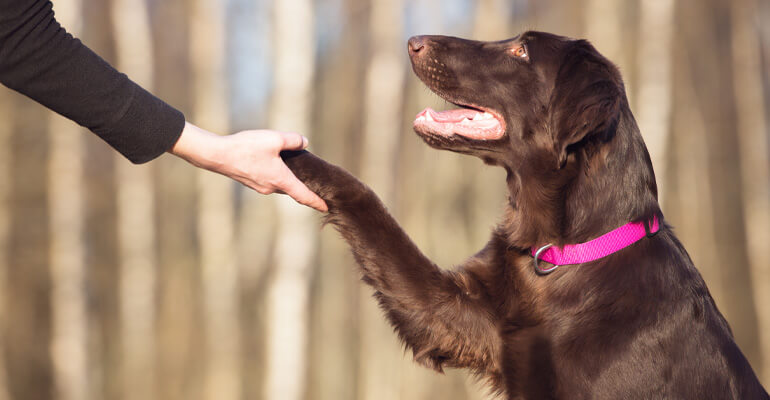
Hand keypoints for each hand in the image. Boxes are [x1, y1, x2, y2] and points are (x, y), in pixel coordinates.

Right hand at [169, 122, 327, 211]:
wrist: (217, 155)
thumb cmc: (246, 148)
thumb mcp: (274, 138)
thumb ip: (293, 140)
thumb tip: (304, 142)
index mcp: (281, 180)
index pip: (304, 196)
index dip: (317, 202)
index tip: (327, 208)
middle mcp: (271, 187)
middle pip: (293, 189)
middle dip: (304, 187)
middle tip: (317, 183)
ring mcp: (260, 187)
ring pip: (281, 184)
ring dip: (289, 179)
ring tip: (296, 169)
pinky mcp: (251, 182)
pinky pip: (270, 180)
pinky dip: (277, 175)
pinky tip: (275, 163)